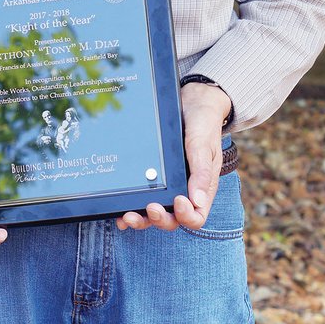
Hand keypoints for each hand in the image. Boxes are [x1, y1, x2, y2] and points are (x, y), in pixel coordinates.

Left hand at [116, 82, 230, 233]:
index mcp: (201, 189)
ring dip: (142, 218)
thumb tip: (197, 201)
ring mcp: (168, 186)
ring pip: (155, 213)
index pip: (196, 216)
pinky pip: (143, 197)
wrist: (192, 103)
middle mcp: (184, 191)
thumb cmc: (203, 125)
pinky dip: (132, 206)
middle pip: (172, 219)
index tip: (178, 200)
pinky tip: (120, 209)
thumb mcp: (204, 146)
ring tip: (128, 216)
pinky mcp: (153, 178)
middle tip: (150, 207)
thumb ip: (201, 172)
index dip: (186, 215)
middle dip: (159, 219)